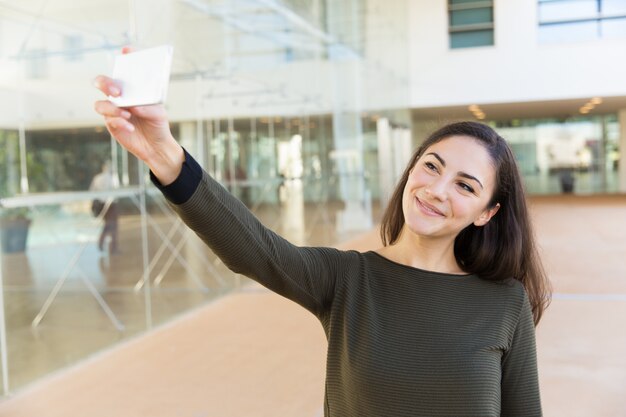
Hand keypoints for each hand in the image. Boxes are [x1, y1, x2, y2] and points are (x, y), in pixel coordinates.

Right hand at [93, 48, 183, 184]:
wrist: (156, 145)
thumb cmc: (157, 124)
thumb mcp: (159, 113)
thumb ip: (148, 107)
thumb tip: (133, 106)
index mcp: (130, 88)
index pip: (124, 68)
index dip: (124, 57)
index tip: (127, 50)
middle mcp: (118, 96)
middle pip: (101, 82)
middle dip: (105, 84)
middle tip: (117, 92)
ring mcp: (113, 110)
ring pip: (100, 104)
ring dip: (112, 108)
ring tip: (127, 114)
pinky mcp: (112, 124)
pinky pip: (109, 120)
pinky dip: (120, 122)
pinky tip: (130, 126)